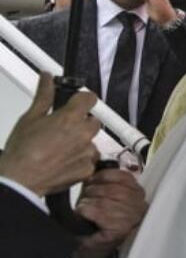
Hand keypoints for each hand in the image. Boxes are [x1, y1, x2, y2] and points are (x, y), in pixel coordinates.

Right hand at [0, 73, 99, 195]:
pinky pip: (90, 159)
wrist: (21, 179)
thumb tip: (47, 79)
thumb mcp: (30, 117)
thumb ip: (44, 96)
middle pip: (93, 121)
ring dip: (81, 142)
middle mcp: (83, 134)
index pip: (89, 99)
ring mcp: (88, 152)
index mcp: (71, 118)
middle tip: (62, 128)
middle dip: (81, 122)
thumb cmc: (22, 150)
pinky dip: (80, 159)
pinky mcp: (88, 169)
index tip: (78, 101)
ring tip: (60, 147)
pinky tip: (63, 160)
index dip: (83, 99)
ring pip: (92, 141)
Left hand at [72, 168, 146, 257]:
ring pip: (105, 200)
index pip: (124, 176)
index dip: (103, 176)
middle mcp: (141, 206)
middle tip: (84, 197)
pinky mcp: (121, 230)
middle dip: (92, 190)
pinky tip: (84, 215)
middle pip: (113, 188)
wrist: (90, 247)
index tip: (91, 181)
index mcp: (138, 194)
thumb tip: (93, 161)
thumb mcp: (102, 194)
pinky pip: (99, 212)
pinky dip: (85, 211)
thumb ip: (103, 180)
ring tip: (83, 208)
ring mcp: (133, 219)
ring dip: (87, 202)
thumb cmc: (95, 219)